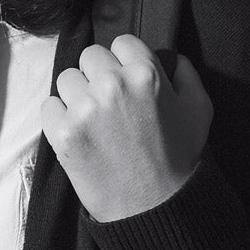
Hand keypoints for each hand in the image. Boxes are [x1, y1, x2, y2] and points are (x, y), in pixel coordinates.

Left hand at [42, 34, 212, 222]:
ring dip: (77, 94)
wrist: (154, 207)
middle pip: (90, 56)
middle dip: (99, 75)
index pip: (121, 42)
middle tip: (110, 101)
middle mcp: (113, 85)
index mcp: (146, 74)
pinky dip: (59, 117)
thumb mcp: (200, 110)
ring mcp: (84, 109)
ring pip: (66, 79)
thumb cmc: (179, 159)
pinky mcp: (62, 132)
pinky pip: (49, 106)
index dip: (125, 60)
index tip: (127, 80)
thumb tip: (171, 58)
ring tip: (93, 119)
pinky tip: (78, 133)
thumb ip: (187, 75)